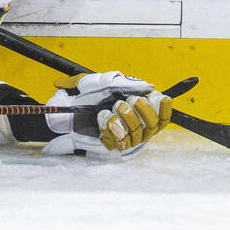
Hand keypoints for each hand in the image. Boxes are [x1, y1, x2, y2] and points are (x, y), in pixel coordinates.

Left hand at [43, 71, 170, 156]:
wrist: (66, 108)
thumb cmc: (86, 95)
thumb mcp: (105, 83)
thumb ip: (125, 83)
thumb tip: (148, 86)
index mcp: (138, 110)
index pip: (162, 116)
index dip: (163, 108)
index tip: (155, 96)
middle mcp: (135, 126)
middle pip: (153, 125)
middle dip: (141, 110)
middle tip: (125, 100)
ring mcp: (125, 138)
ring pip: (137, 133)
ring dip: (123, 117)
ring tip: (109, 108)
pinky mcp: (112, 146)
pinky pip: (120, 140)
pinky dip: (111, 125)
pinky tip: (102, 118)